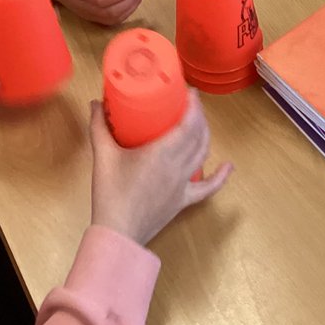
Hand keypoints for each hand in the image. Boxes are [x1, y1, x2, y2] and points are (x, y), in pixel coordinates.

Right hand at [89, 94, 232, 244]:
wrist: (118, 233)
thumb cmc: (111, 193)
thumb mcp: (102, 156)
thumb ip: (99, 127)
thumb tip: (95, 103)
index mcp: (162, 153)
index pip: (188, 125)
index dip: (194, 107)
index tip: (191, 92)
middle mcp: (178, 166)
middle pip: (198, 137)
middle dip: (199, 116)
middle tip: (191, 102)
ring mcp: (183, 185)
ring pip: (203, 155)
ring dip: (206, 135)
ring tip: (201, 121)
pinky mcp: (184, 200)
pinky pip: (207, 188)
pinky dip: (220, 177)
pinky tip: (228, 166)